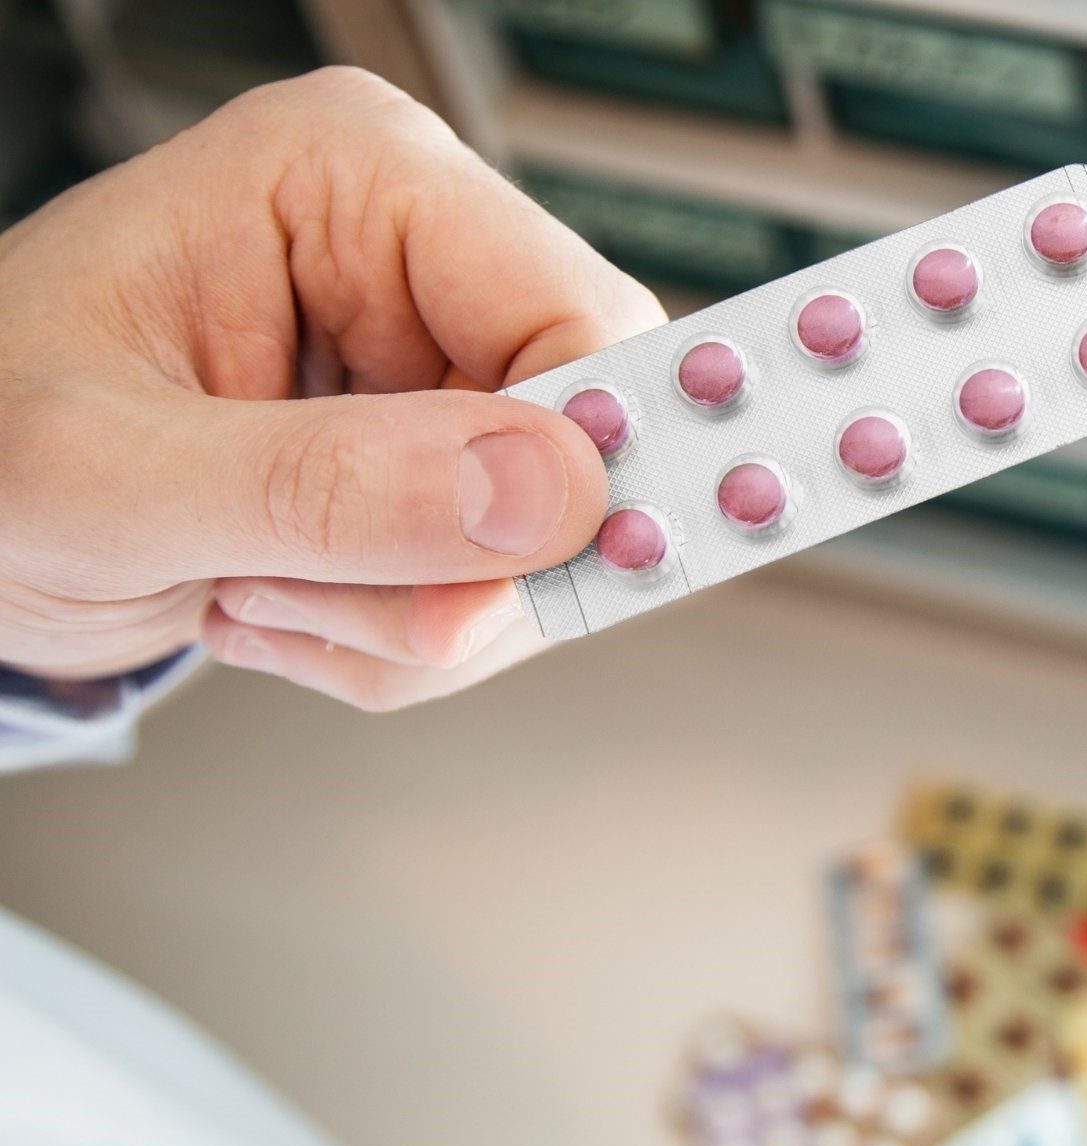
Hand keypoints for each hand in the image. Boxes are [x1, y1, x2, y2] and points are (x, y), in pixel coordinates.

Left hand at [0, 68, 665, 707]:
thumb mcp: (110, 477)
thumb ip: (328, 488)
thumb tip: (541, 495)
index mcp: (351, 179)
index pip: (573, 315)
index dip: (579, 464)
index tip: (531, 577)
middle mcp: (415, 256)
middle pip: (584, 442)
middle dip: (471, 568)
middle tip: (334, 604)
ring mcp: (430, 360)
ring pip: (552, 536)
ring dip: (418, 615)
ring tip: (264, 595)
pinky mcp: (433, 455)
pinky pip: (501, 583)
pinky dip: (403, 634)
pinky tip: (286, 602)